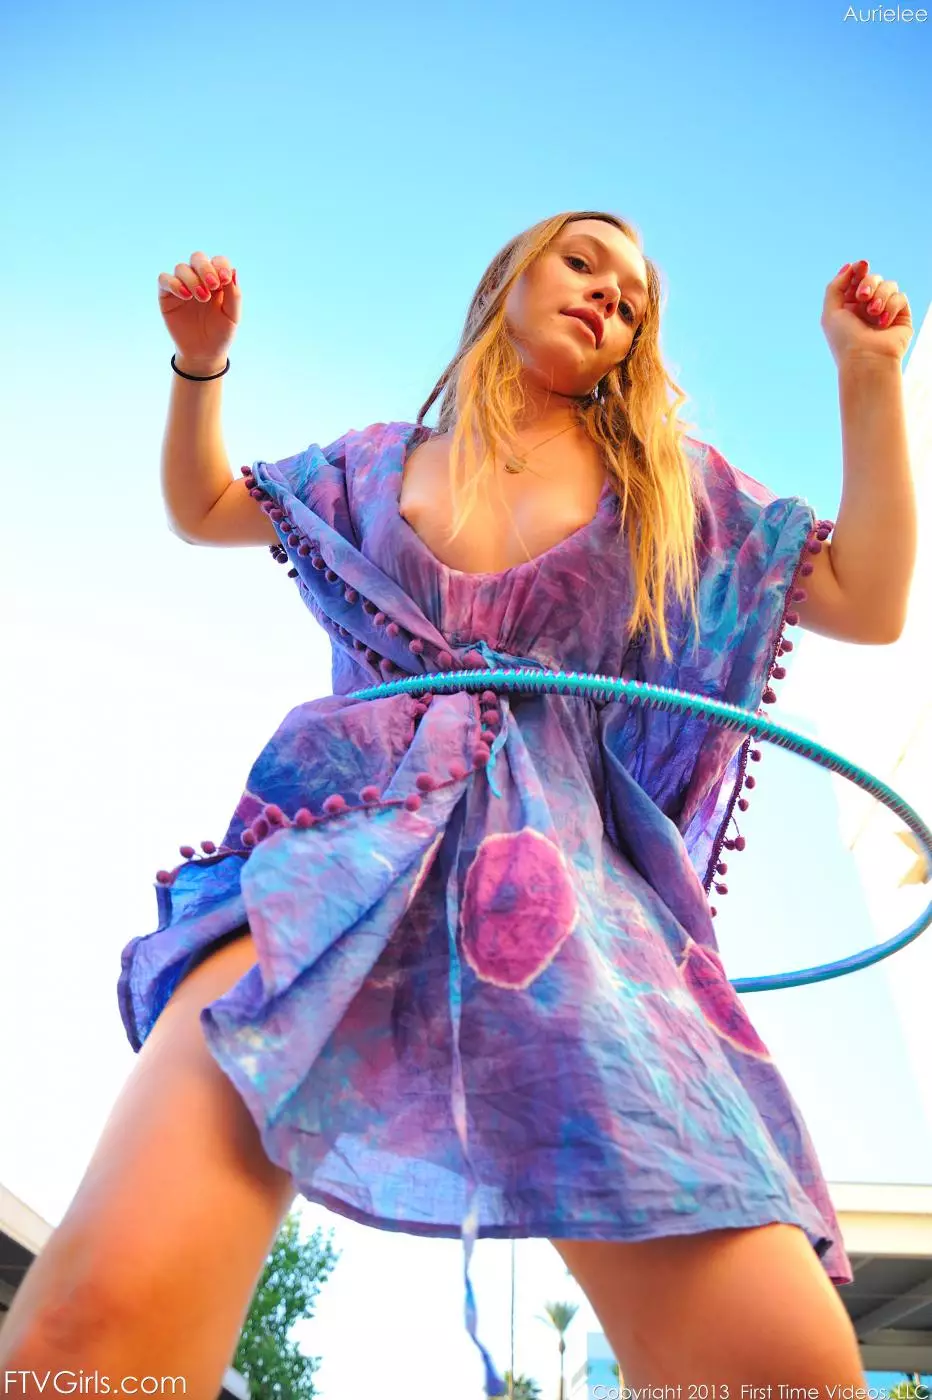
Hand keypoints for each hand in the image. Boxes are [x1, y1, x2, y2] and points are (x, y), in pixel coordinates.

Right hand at [157, 251, 240, 365]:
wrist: (204, 353)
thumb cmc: (221, 334)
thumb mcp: (233, 317)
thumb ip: (234, 295)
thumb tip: (234, 270)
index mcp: (217, 281)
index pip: (218, 261)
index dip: (220, 265)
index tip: (225, 280)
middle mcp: (199, 279)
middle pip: (198, 258)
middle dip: (205, 268)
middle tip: (213, 285)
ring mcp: (182, 285)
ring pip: (182, 267)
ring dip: (192, 280)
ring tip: (202, 297)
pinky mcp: (167, 295)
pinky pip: (164, 279)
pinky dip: (174, 283)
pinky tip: (185, 296)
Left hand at [822, 259, 912, 367]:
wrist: (866, 360)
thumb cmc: (845, 340)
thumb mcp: (830, 312)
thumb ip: (835, 286)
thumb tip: (850, 266)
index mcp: (849, 306)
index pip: (857, 279)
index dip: (859, 270)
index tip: (861, 266)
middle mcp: (867, 308)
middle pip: (873, 278)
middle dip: (868, 283)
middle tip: (862, 296)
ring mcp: (885, 311)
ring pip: (888, 285)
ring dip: (879, 296)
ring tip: (872, 313)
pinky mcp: (901, 316)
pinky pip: (900, 297)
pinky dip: (891, 307)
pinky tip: (883, 323)